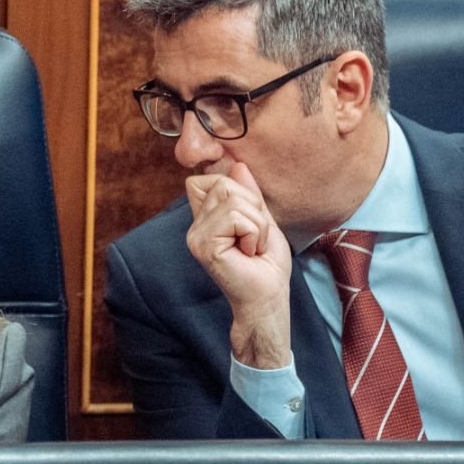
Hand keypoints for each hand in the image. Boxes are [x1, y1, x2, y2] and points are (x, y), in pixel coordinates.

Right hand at [184, 162, 293, 368]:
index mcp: (205, 218)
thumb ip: (249, 194)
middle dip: (252, 208)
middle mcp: (195, 225)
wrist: (267, 298)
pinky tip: (248, 253)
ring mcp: (196, 236)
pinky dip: (254, 233)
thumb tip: (237, 165)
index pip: (208, 179)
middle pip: (224, 183)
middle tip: (254, 238)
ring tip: (253, 247)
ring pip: (233, 200)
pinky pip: (237, 218)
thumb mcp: (262, 220)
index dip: (235, 189)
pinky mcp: (204, 245)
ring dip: (257, 224)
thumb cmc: (266, 265)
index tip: (249, 221)